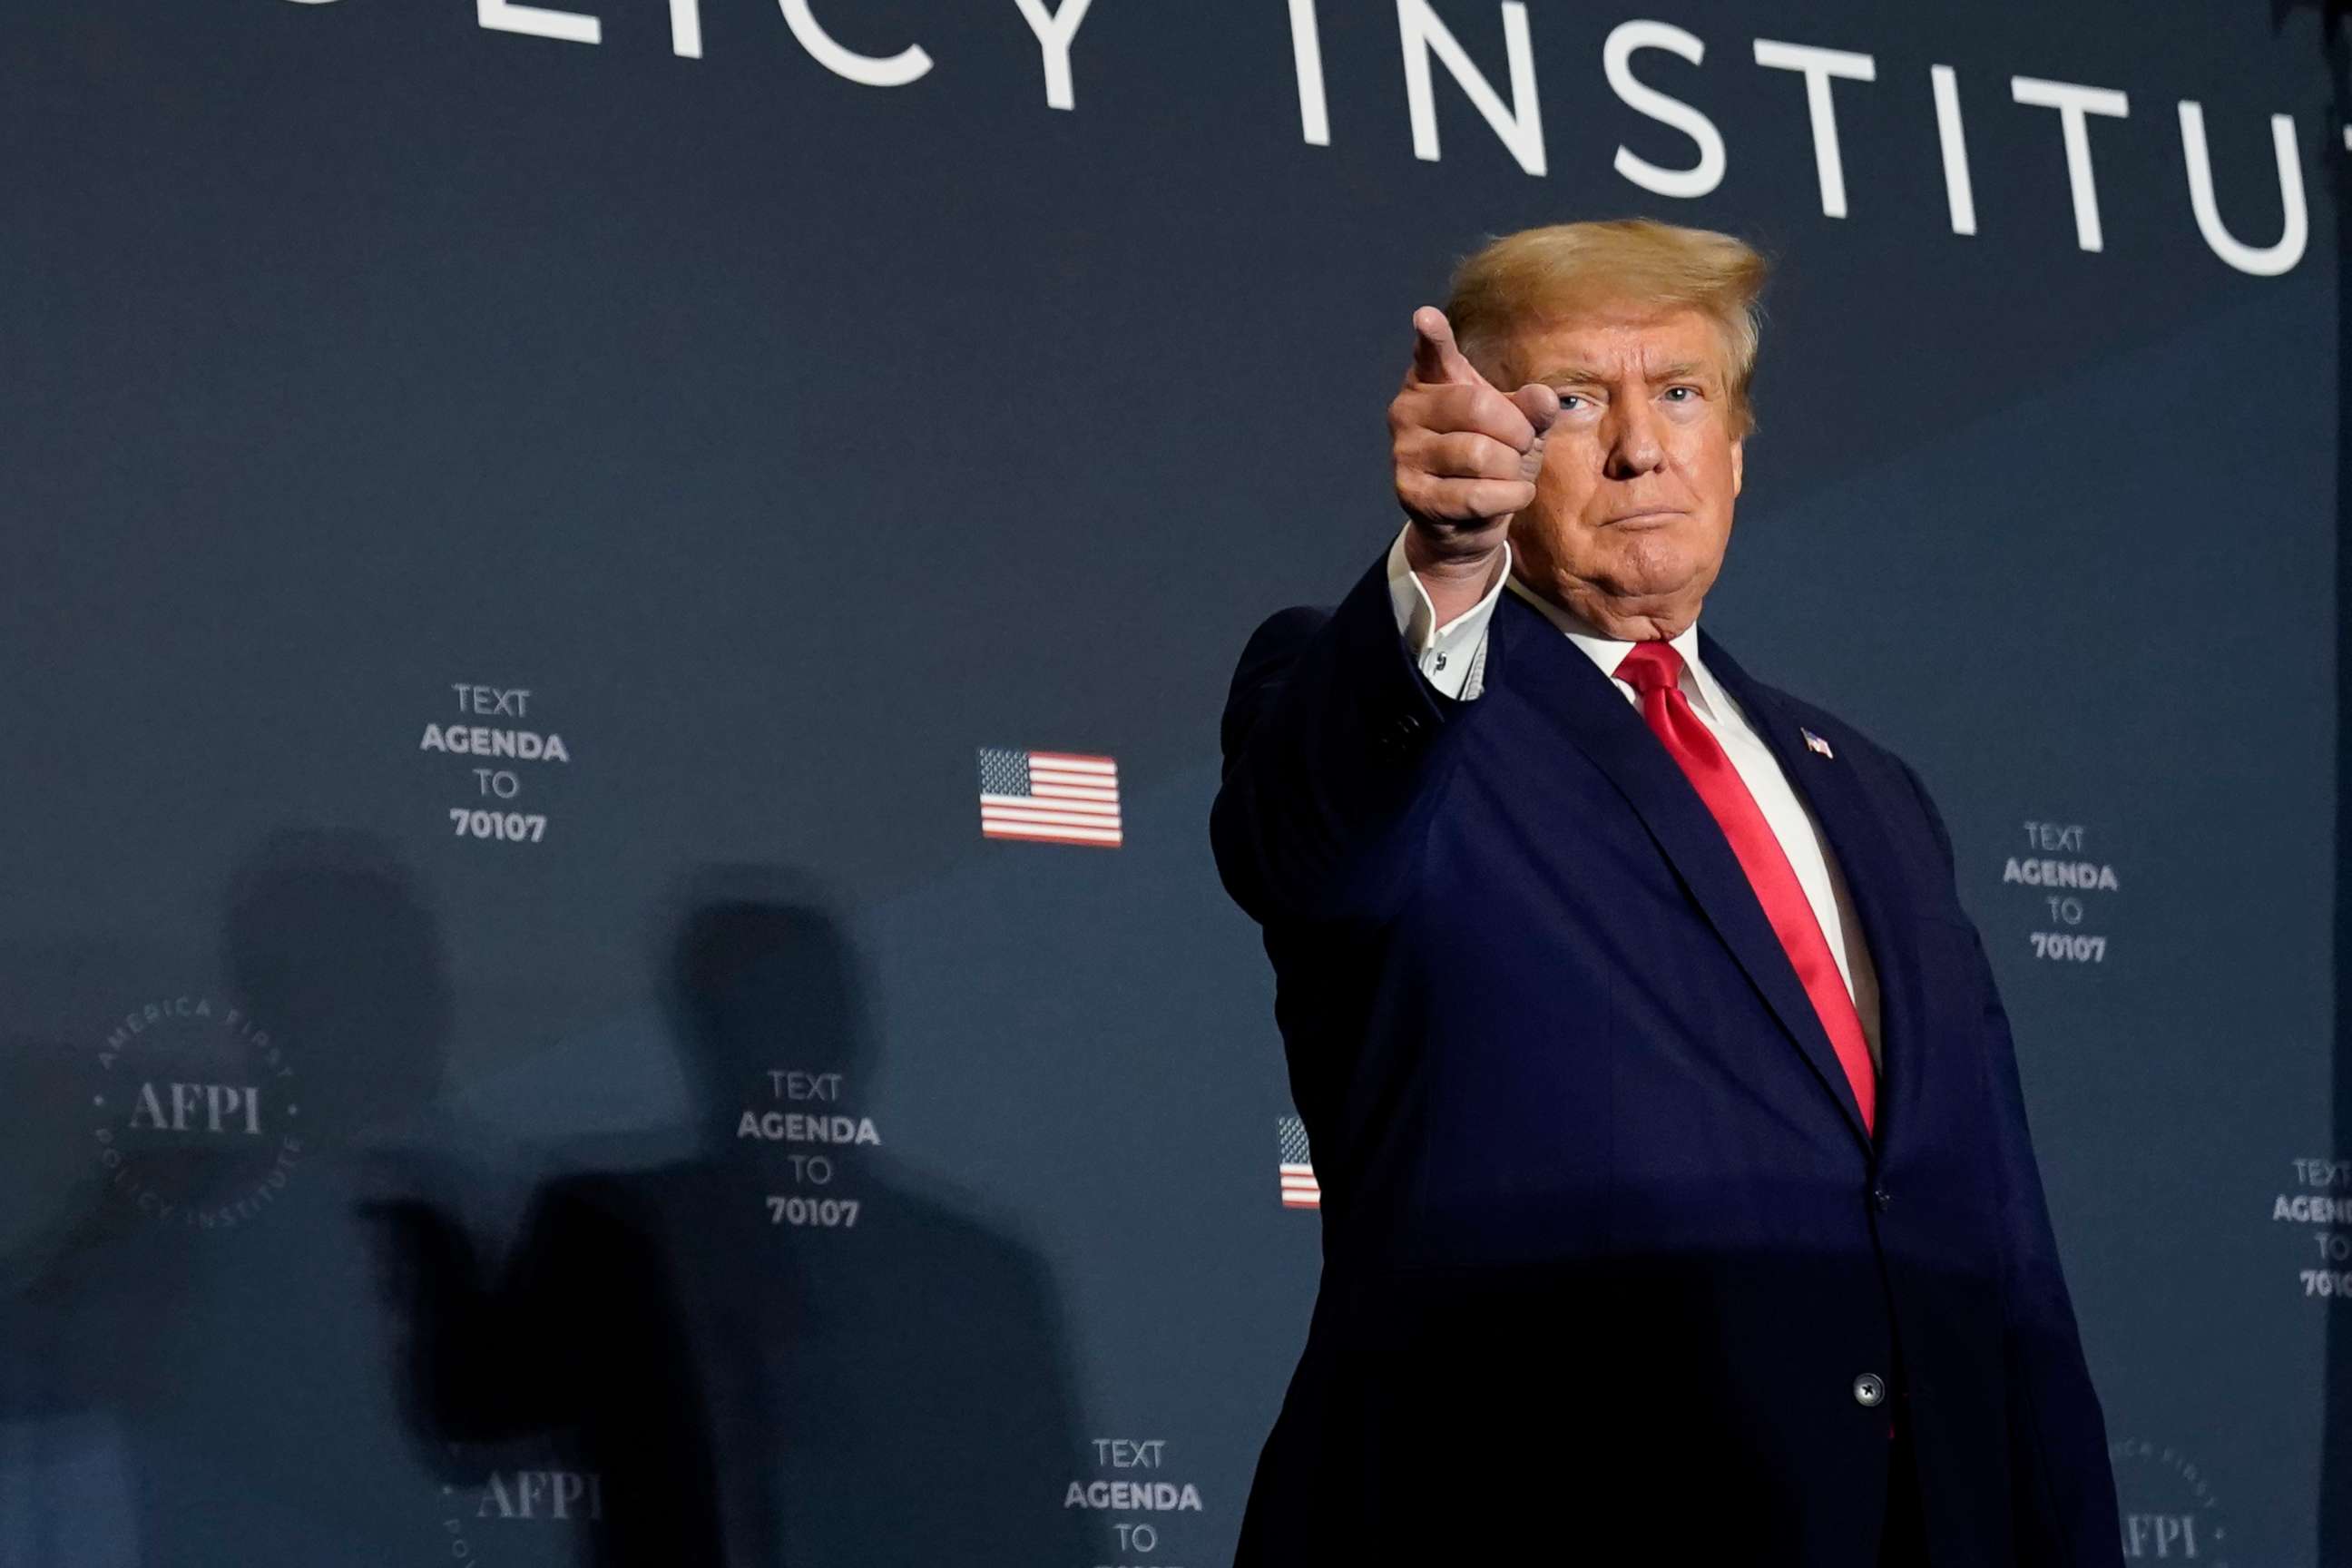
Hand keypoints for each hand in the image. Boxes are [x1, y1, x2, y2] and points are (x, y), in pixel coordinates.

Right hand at [1388, 307, 1559, 586]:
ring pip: (1480, 454)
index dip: (1432, 335)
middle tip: (1522, 444)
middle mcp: (1407, 411)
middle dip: (1517, 430)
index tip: (1427, 317)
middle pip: (1477, 406)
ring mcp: (1404, 453)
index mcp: (1431, 381)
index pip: (1432, 353)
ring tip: (1511, 474)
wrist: (1466, 523)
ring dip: (1513, 469)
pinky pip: (1476, 494)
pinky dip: (1508, 497)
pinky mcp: (1411, 494)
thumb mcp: (1518, 427)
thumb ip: (1531, 408)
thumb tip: (1544, 398)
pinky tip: (1512, 495)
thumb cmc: (1492, 461)